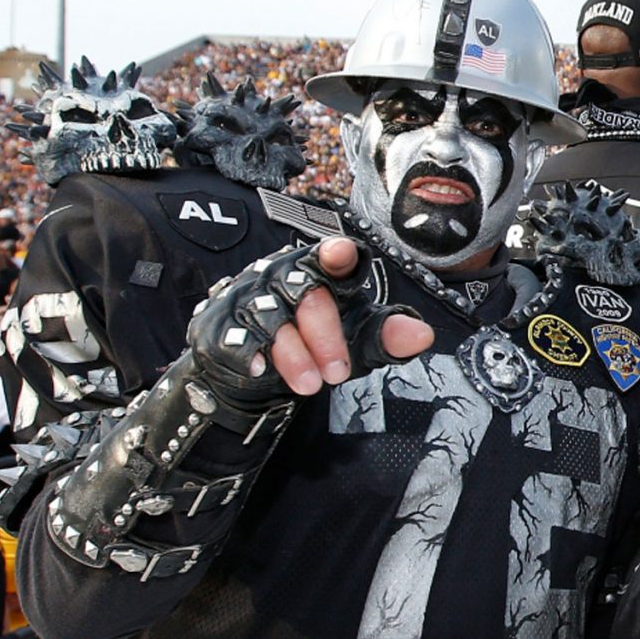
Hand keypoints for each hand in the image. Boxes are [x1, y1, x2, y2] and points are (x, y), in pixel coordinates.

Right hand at [186, 237, 432, 403]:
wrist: (257, 377)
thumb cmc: (315, 346)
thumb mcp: (357, 343)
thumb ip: (387, 337)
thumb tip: (423, 336)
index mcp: (318, 271)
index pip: (330, 255)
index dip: (336, 253)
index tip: (342, 255)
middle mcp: (279, 276)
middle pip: (305, 292)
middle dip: (325, 335)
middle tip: (340, 373)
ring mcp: (244, 298)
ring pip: (271, 318)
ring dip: (293, 355)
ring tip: (312, 385)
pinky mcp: (217, 326)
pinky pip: (233, 338)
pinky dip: (250, 357)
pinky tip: (261, 371)